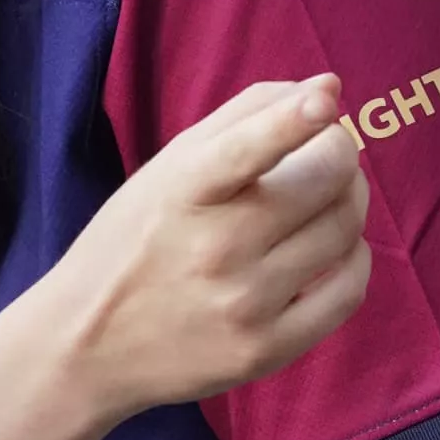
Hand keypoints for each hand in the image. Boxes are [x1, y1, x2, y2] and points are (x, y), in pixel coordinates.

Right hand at [55, 77, 367, 428]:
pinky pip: (348, 292)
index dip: (293, 119)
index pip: (244, 149)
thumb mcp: (166, 170)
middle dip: (340, 153)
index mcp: (181, 194)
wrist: (85, 346)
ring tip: (327, 200)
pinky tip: (335, 251)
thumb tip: (328, 89)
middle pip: (325, 180)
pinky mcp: (264, 350)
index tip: (326, 99)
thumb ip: (243, 118)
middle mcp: (213, 248)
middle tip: (329, 154)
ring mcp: (242, 303)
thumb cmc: (132, 242)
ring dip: (350, 201)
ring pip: (343, 231)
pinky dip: (354, 259)